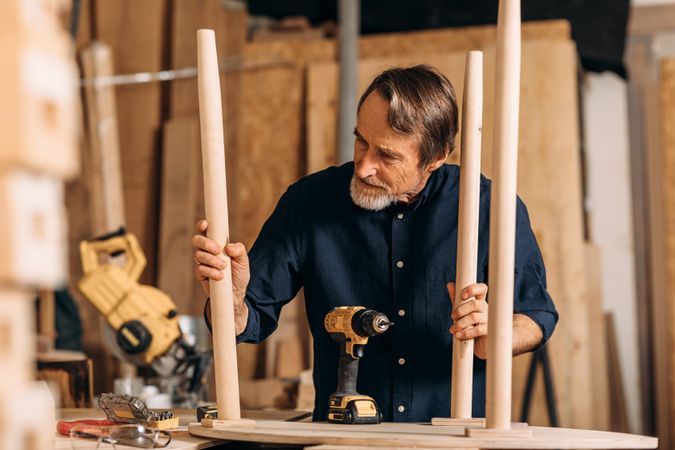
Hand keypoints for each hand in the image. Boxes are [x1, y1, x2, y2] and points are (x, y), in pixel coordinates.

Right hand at [192, 219, 249, 333]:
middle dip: (206, 244)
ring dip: (212, 260)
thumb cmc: (239, 273)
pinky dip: (211, 272)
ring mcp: (202, 262)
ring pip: (198, 255)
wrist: (236, 293)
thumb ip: (239, 250)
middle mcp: (207, 251)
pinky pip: (200, 269)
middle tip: (218, 250)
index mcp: (216, 243)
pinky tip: (220, 276)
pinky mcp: (200, 274)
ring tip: (224, 267)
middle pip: (197, 240)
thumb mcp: (244, 261)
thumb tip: (229, 246)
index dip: (202, 225)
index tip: (205, 225)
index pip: (206, 231)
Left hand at [447, 282, 488, 358]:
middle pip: (475, 304)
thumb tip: (450, 284)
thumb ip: (456, 299)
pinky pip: (477, 330)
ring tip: (452, 329)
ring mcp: (489, 320)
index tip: (462, 295)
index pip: (482, 289)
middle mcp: (487, 308)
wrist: (480, 344)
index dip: (473, 289)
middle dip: (460, 310)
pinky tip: (458, 335)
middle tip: (453, 317)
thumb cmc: (471, 324)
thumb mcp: (462, 310)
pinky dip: (466, 333)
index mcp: (480, 301)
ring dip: (460, 323)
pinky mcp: (489, 331)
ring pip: (474, 317)